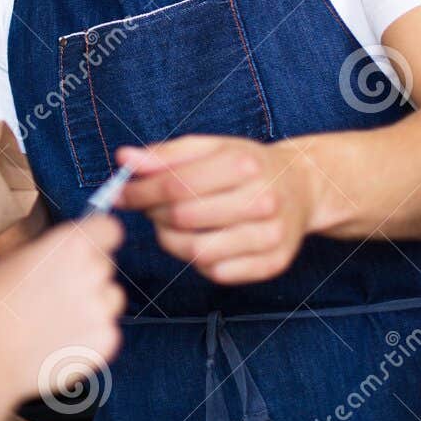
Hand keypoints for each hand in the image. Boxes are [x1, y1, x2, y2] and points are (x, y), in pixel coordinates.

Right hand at [0, 215, 125, 406]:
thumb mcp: (16, 260)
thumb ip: (50, 253)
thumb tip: (63, 254)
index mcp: (71, 245)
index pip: (110, 229)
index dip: (98, 239)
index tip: (86, 248)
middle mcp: (93, 273)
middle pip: (107, 266)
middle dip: (89, 275)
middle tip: (59, 291)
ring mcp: (102, 309)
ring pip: (111, 299)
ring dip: (94, 305)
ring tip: (58, 319)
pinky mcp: (106, 341)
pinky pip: (107, 331)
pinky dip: (90, 336)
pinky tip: (59, 341)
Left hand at [114, 136, 319, 283]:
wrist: (301, 186)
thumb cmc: (246, 165)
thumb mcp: (209, 147)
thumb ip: (165, 154)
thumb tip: (124, 159)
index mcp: (244, 163)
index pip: (175, 184)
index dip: (139, 192)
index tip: (118, 195)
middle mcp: (263, 199)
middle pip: (184, 218)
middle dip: (154, 214)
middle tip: (149, 208)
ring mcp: (271, 235)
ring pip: (198, 251)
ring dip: (172, 241)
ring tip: (171, 226)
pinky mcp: (274, 263)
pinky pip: (217, 273)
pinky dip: (198, 261)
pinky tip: (200, 241)